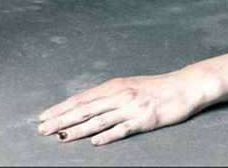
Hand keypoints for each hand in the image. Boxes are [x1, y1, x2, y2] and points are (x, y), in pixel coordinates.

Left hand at [38, 68, 214, 145]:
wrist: (184, 86)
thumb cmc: (155, 88)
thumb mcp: (128, 86)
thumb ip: (108, 96)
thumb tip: (84, 106)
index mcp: (114, 86)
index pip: (81, 98)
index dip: (60, 108)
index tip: (43, 117)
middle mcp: (120, 95)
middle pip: (85, 109)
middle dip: (61, 120)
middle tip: (42, 130)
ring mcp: (132, 108)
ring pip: (99, 120)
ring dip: (78, 130)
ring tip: (61, 138)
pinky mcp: (144, 120)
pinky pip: (123, 129)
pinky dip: (108, 136)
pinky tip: (95, 142)